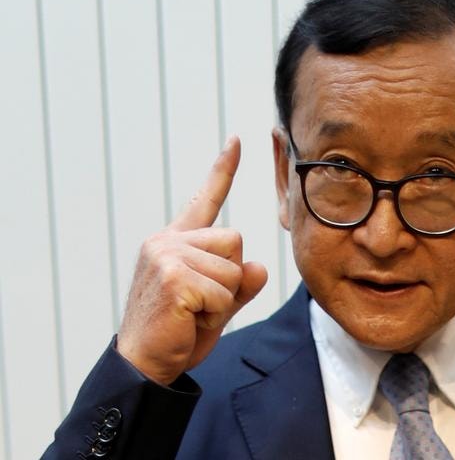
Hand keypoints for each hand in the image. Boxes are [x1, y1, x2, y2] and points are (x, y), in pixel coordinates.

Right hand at [117, 137, 266, 384]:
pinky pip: (224, 291)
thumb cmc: (179, 332)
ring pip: (233, 268)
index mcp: (177, 241)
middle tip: (199, 304)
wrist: (144, 365)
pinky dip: (215, 314)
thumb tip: (259, 267)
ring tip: (192, 314)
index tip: (237, 141)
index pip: (205, 200)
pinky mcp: (173, 277)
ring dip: (222, 300)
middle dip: (229, 278)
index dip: (223, 170)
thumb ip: (240, 284)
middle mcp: (168, 241)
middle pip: (236, 240)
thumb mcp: (217, 304)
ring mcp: (168, 256)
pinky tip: (189, 321)